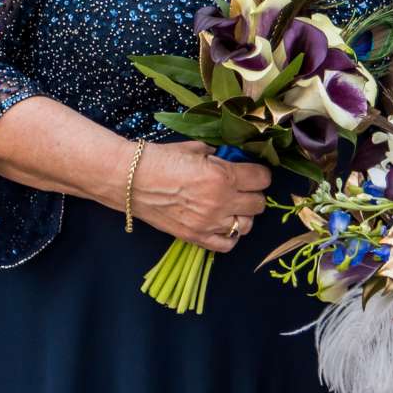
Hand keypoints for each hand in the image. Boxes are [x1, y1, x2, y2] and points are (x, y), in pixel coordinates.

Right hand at [128, 141, 269, 250]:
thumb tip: (233, 159)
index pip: (262, 179)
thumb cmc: (160, 159)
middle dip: (253, 193)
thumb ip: (219, 156)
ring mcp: (209, 223)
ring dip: (243, 215)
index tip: (254, 172)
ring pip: (247, 225)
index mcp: (223, 176)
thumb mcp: (195, 148)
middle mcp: (220, 202)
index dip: (260, 174)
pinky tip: (223, 224)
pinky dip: (230, 235)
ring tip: (231, 206)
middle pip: (258, 204)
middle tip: (242, 187)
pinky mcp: (195, 237)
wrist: (129, 179)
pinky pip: (227, 244)